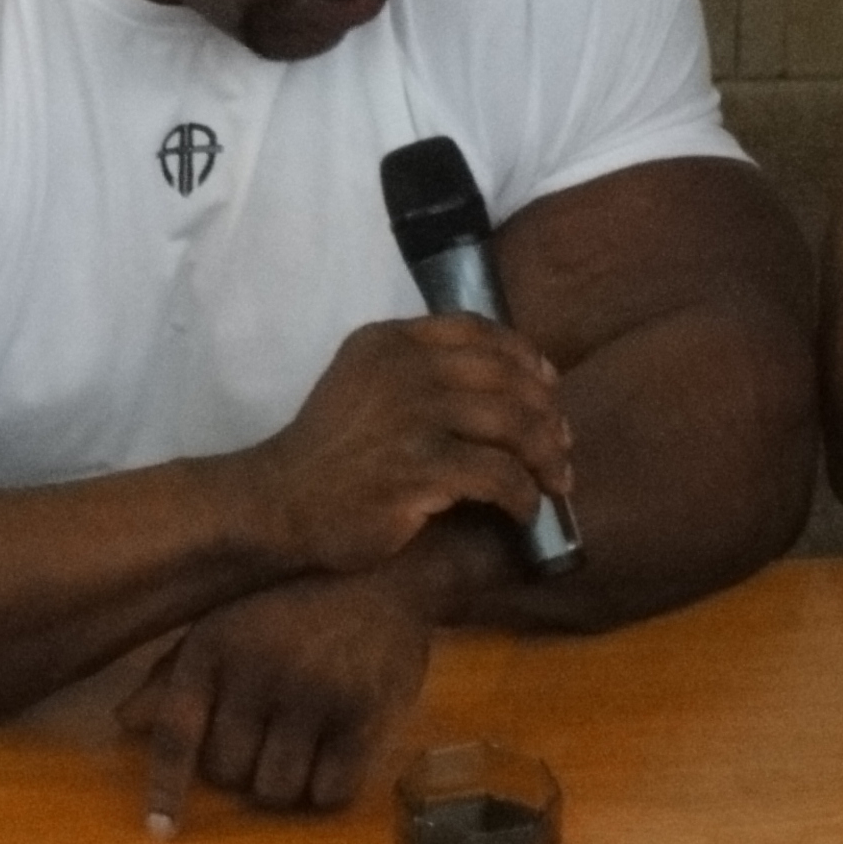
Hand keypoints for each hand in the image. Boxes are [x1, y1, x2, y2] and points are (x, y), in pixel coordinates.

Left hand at [128, 570, 433, 832]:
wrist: (386, 575)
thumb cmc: (295, 603)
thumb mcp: (226, 621)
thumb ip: (175, 671)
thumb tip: (126, 722)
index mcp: (215, 645)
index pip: (178, 731)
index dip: (166, 787)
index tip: (161, 830)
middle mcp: (259, 669)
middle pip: (227, 773)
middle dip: (242, 766)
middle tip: (269, 735)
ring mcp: (313, 693)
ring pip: (276, 791)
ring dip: (286, 782)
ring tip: (303, 742)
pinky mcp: (364, 714)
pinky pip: (329, 792)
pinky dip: (328, 787)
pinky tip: (337, 751)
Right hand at [236, 316, 571, 575]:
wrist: (279, 503)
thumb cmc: (329, 450)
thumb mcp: (364, 383)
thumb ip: (417, 368)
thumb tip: (506, 380)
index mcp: (391, 341)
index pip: (478, 332)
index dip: (524, 356)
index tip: (549, 386)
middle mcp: (405, 368)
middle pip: (507, 378)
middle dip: (547, 414)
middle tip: (563, 445)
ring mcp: (413, 417)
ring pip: (513, 424)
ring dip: (546, 456)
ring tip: (556, 481)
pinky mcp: (420, 469)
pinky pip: (498, 476)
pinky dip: (522, 495)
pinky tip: (524, 511)